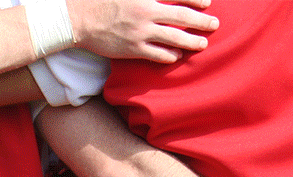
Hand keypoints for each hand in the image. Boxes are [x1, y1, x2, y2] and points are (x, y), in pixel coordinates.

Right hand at [67, 0, 217, 62]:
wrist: (77, 19)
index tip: (207, 1)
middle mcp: (146, 12)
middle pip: (182, 17)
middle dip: (201, 21)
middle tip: (215, 24)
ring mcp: (140, 32)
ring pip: (174, 39)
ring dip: (191, 41)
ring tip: (203, 44)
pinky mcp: (132, 49)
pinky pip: (158, 55)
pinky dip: (170, 55)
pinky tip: (177, 55)